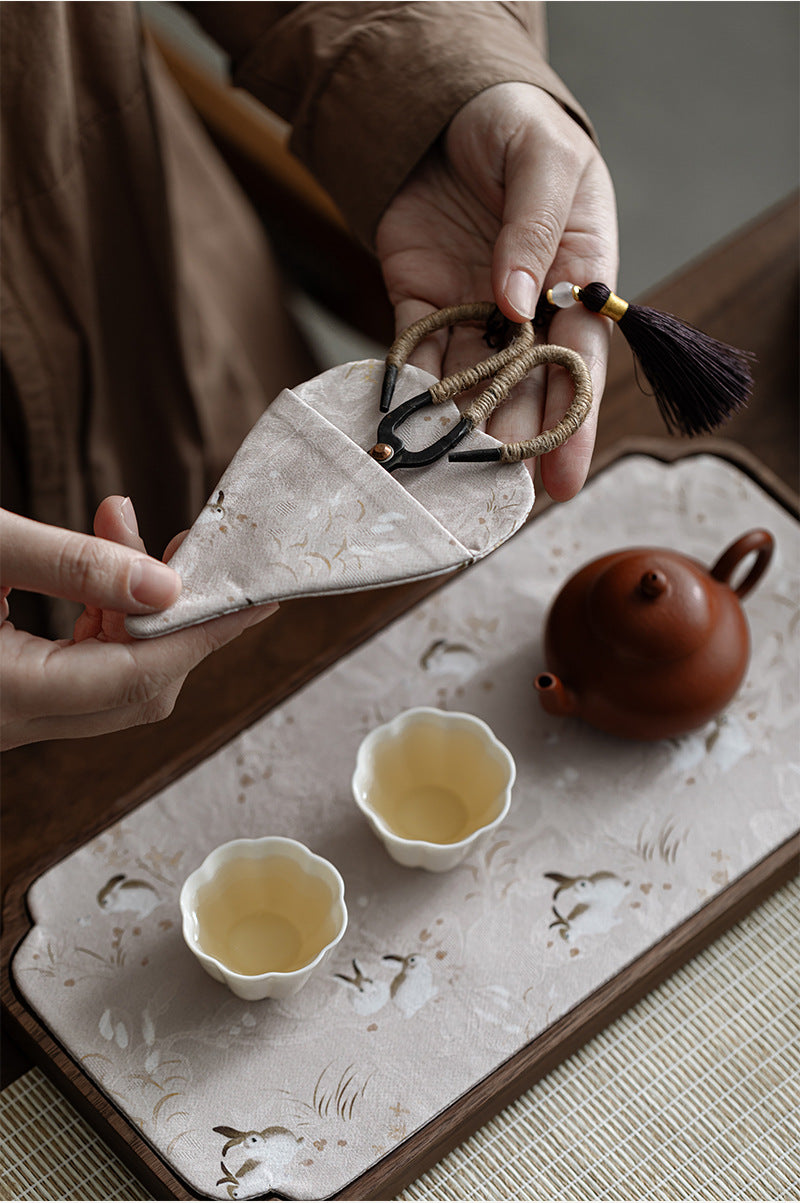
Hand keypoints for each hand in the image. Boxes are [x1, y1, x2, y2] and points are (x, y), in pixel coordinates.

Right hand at [0, 498, 276, 747]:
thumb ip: (71, 565)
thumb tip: (164, 585)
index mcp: (8, 694)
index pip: (139, 675)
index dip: (205, 632)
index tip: (256, 600)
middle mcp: (11, 720)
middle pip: (138, 689)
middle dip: (175, 615)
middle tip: (187, 548)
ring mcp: (12, 713)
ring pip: (113, 680)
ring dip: (136, 613)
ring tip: (122, 534)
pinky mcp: (12, 694)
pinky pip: (82, 673)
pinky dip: (106, 625)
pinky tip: (101, 575)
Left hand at [376, 82, 617, 499]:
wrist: (447, 107)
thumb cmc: (516, 126)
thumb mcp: (543, 161)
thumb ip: (534, 229)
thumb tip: (517, 300)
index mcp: (576, 280)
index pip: (580, 363)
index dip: (572, 425)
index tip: (563, 482)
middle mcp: (526, 310)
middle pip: (522, 389)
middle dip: (509, 445)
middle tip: (494, 503)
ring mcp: (471, 312)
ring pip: (467, 386)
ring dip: (457, 433)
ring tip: (444, 483)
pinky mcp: (420, 305)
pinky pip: (413, 355)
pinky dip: (407, 391)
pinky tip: (402, 427)